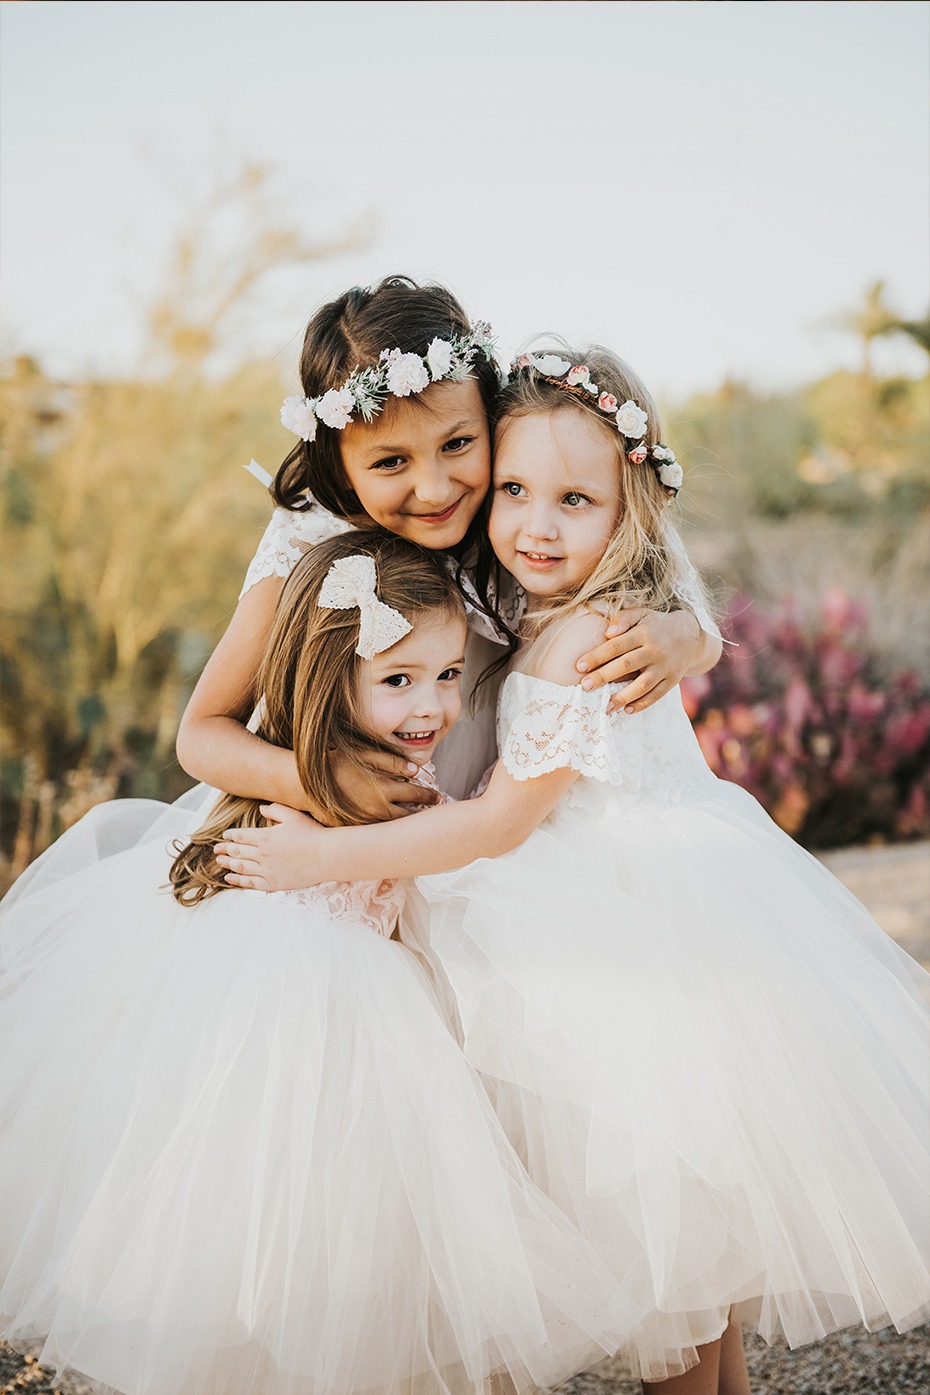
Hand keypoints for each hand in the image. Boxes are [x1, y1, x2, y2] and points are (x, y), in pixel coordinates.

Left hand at [214, 804, 331, 890]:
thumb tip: (261, 808)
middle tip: (215, 850)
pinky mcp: (273, 884)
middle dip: (224, 850)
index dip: (231, 836)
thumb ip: (275, 809)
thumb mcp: (293, 815)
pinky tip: (230, 879)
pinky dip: (238, 881)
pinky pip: (250, 883)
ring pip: (241, 867)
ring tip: (219, 862)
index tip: (224, 836)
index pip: (241, 836)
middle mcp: (262, 854)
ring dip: (228, 864)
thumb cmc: (312, 833)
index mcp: (265, 836)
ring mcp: (267, 870)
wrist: (326, 856)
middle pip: (237, 852)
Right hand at [327, 749, 439, 822]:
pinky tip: (392, 824)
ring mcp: (366, 823)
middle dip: (423, 813)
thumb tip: (416, 770)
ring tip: (416, 818)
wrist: (305, 783)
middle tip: (432, 809)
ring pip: (395, 827)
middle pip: (409, 816)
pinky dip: (388, 829)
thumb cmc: (335, 763)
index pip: (416, 794)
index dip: (429, 795)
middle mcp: (377, 810)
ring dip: (406, 823)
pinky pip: (377, 833)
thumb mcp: (364, 754)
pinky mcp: (355, 830)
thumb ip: (391, 761)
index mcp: (382, 790)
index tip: (437, 796)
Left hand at [575, 608, 706, 714]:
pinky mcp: (672, 680)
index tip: (579, 667)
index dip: (597, 656)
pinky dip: (642, 704)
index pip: (616, 645)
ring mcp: (665, 667)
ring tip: (605, 706)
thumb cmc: (655, 625)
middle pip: (626, 665)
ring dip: (622, 697)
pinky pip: (657, 695)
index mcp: (644, 633)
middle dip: (603, 677)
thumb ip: (623, 618)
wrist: (689, 635)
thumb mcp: (641, 614)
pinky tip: (627, 710)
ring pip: (642, 685)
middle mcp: (655, 651)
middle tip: (585, 686)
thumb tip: (608, 632)